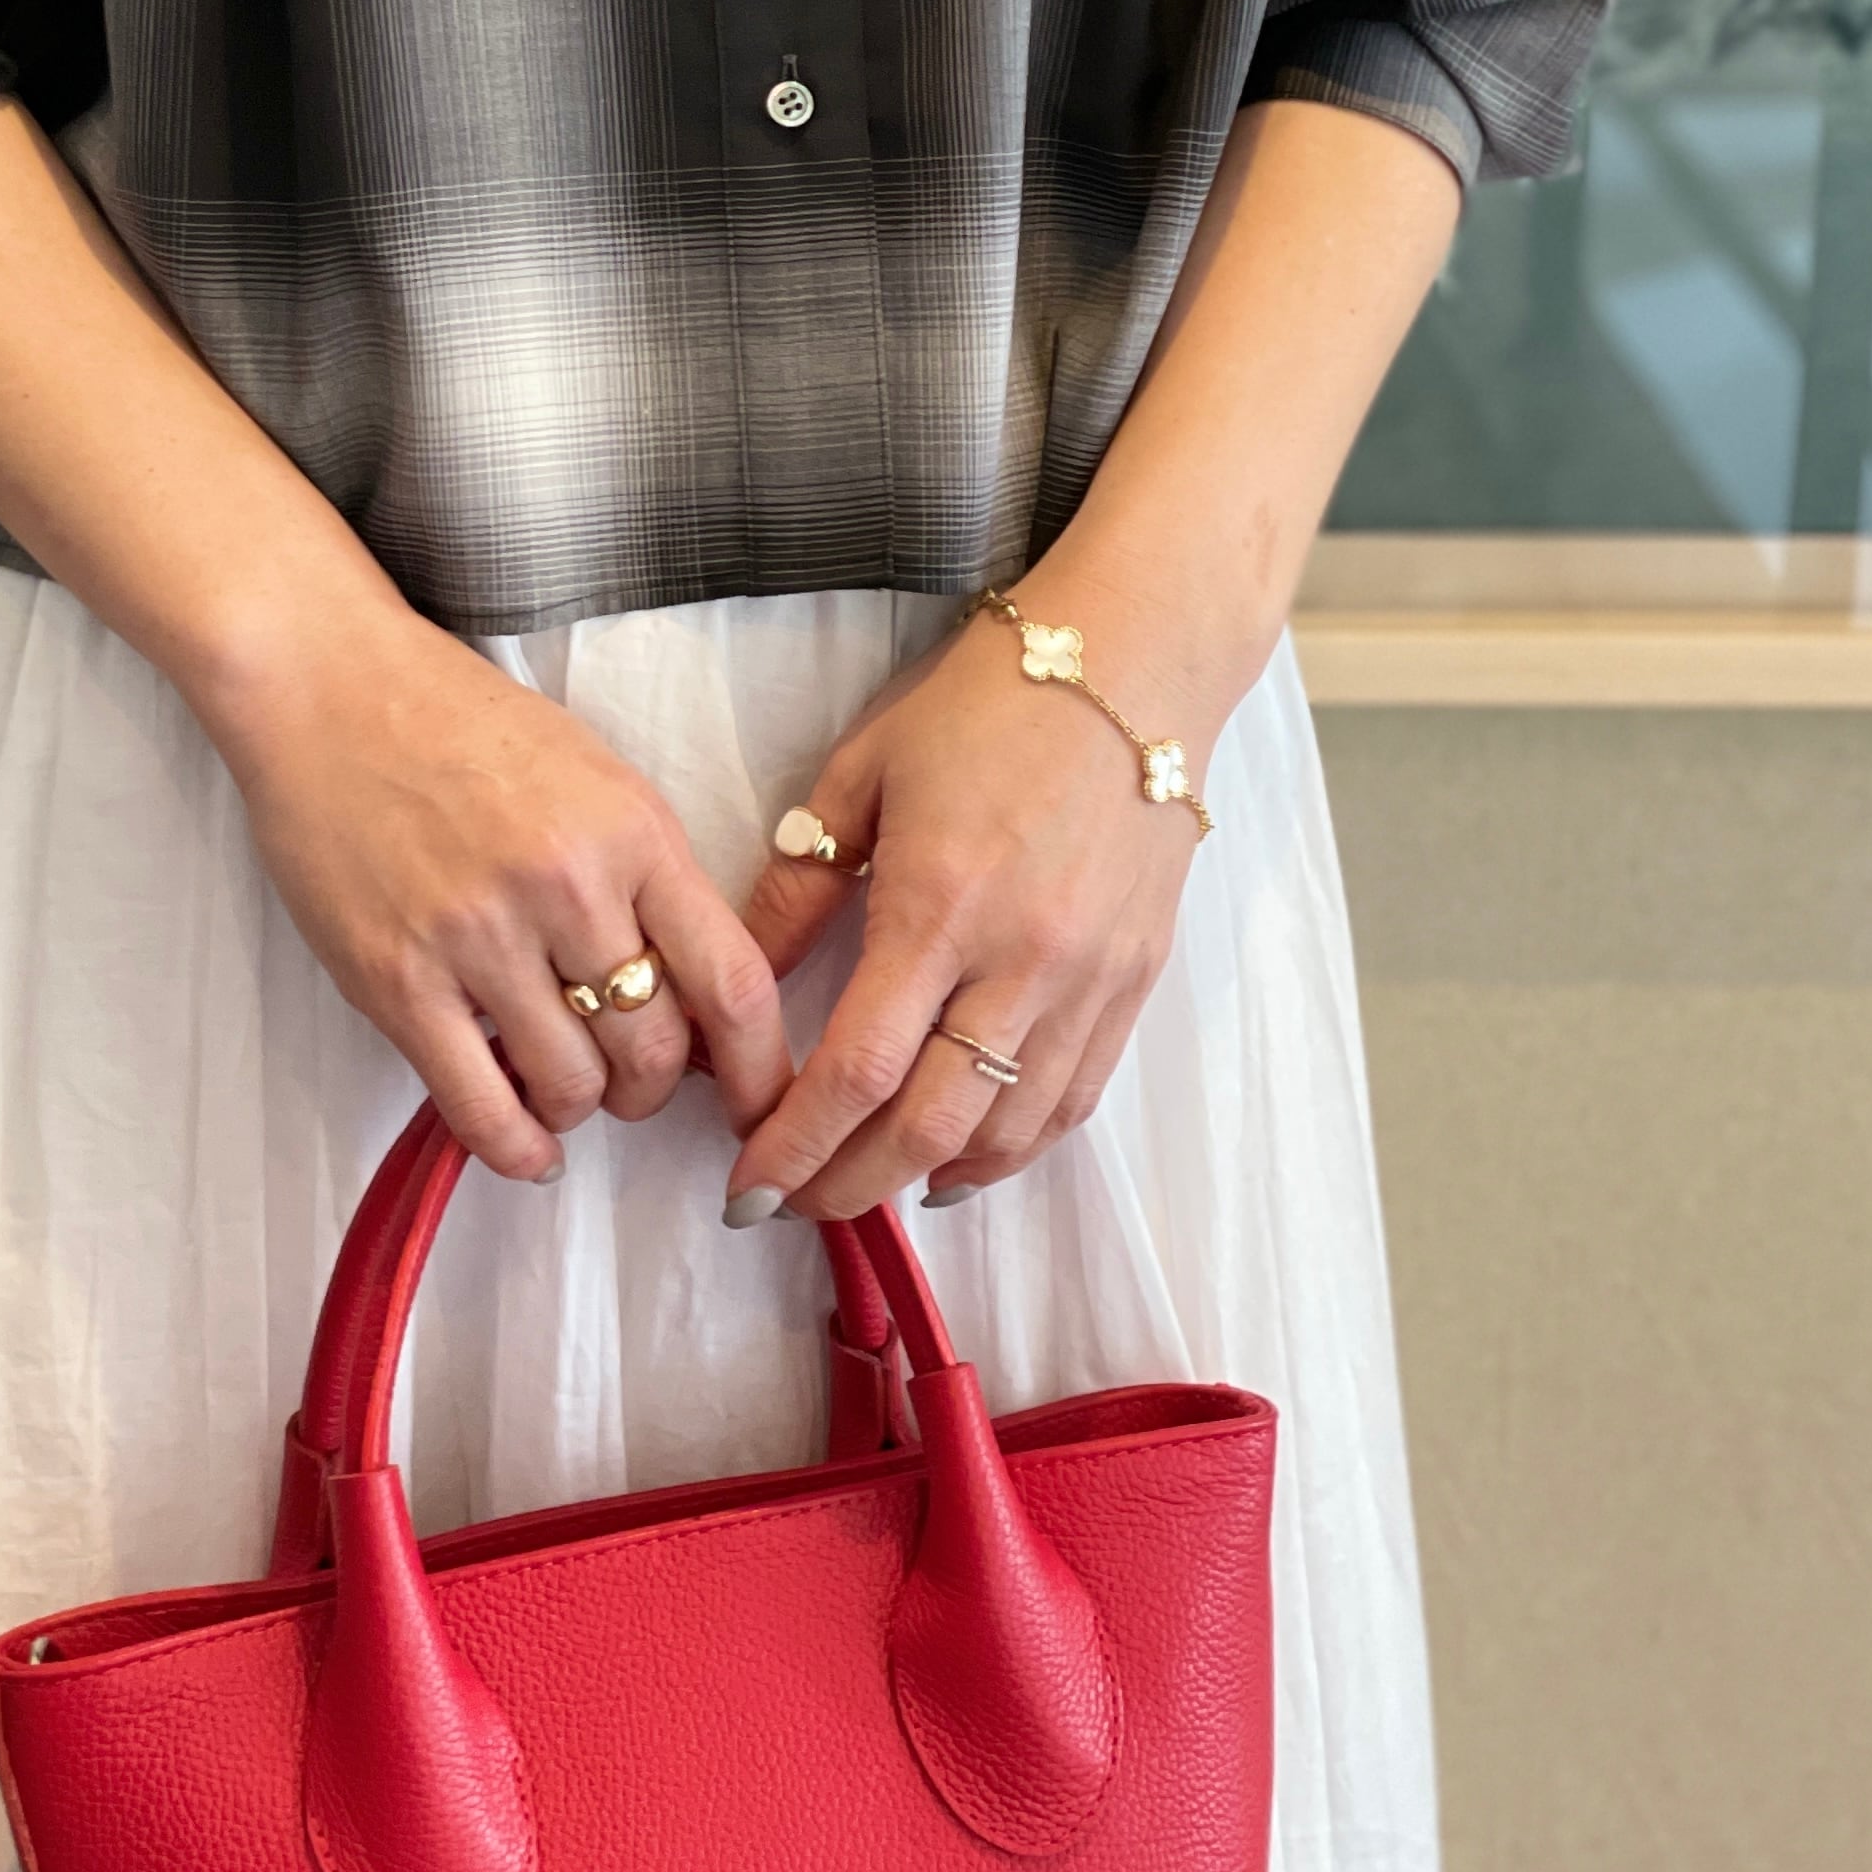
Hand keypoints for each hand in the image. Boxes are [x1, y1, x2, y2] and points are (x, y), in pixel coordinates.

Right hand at [211, 606, 793, 1184]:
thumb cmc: (462, 724)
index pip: (732, 982)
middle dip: (653, 1089)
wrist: (327, 688)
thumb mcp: (593, 776)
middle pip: (654, 1051)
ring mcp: (478, 936)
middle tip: (631, 1083)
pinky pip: (479, 1104)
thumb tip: (691, 997)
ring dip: (579, 1108)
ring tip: (562, 1089)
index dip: (760, 1069)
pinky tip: (526, 1145)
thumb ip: (647, 878)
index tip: (763, 1107)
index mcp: (631, 831)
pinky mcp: (397, 979)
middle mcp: (566, 886)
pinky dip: (515, 1147)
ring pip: (572, 1086)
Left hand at [720, 598, 1219, 1221]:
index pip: (855, 1069)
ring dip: (926, 1179)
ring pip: (1007, 1130)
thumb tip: (736, 978)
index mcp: (939, 904)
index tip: (745, 1185)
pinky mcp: (1135, 982)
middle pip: (929, 1125)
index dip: (793, 1145)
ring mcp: (1088, 980)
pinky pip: (1073, 1099)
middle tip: (789, 1206)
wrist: (1135, 664)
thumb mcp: (863, 773)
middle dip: (848, 1185)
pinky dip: (1013, 1150)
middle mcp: (1020, 961)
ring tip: (864, 1188)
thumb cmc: (986, 703)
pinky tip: (961, 1162)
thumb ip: (796, 885)